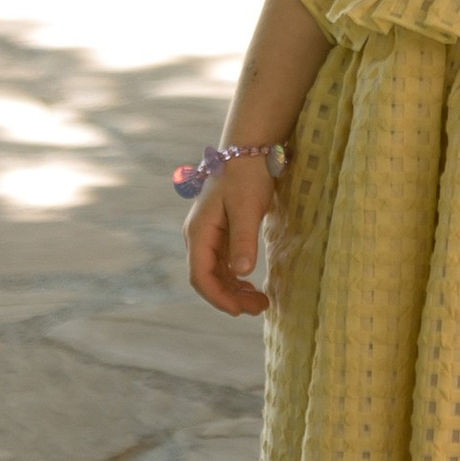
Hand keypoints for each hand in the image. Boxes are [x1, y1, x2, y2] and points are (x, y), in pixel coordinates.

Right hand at [183, 154, 278, 316]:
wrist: (250, 149)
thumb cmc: (247, 175)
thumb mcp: (247, 208)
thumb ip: (243, 240)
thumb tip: (241, 273)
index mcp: (199, 232)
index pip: (200, 276)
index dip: (218, 297)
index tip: (239, 311)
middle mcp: (199, 236)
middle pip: (208, 278)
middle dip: (230, 297)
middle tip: (260, 308)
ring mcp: (209, 235)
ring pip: (217, 273)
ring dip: (235, 290)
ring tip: (261, 302)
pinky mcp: (222, 232)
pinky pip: (224, 263)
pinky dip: (237, 277)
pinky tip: (252, 285)